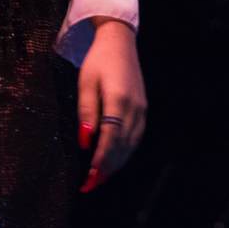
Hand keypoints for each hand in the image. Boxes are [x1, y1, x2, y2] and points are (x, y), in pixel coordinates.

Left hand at [77, 18, 146, 191]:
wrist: (120, 43)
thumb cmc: (98, 61)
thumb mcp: (85, 83)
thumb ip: (86, 112)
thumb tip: (85, 142)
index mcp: (119, 100)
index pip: (110, 140)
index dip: (100, 161)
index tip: (89, 177)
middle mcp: (134, 108)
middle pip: (122, 147)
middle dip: (107, 169)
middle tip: (90, 184)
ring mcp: (142, 110)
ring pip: (130, 145)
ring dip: (116, 163)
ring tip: (99, 177)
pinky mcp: (143, 109)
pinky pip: (135, 137)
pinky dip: (124, 152)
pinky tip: (113, 159)